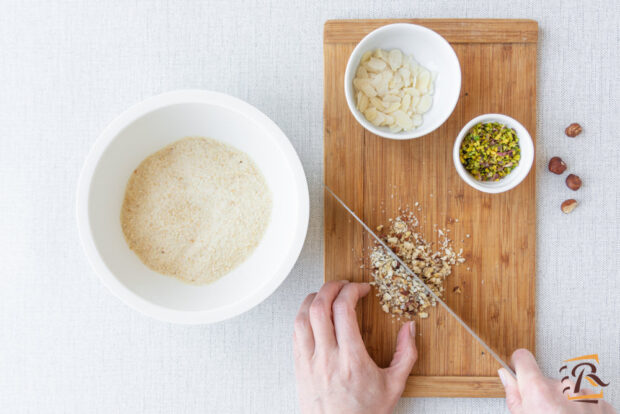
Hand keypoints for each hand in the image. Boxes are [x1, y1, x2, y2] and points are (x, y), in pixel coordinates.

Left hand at [293, 281, 416, 413]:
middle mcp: (327, 357)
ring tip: (326, 295)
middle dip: (332, 287)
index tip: (361, 289)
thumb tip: (409, 328)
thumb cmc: (364, 413)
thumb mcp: (394, 385)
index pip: (344, 310)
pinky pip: (295, 332)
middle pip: (320, 307)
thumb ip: (406, 354)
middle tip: (343, 285)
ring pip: (302, 317)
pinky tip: (314, 315)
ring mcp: (309, 361)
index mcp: (351, 359)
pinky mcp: (299, 366)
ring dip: (314, 299)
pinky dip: (304, 316)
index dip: (352, 291)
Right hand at [499, 349, 615, 413]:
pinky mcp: (604, 405)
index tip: (516, 367)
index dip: (517, 363)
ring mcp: (587, 396)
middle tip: (542, 412)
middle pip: (547, 380)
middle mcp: (565, 389)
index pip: (522, 358)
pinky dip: (583, 410)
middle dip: (544, 394)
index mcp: (540, 391)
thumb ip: (514, 396)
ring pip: (569, 392)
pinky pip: (588, 401)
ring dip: (565, 404)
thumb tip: (507, 377)